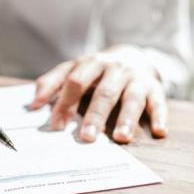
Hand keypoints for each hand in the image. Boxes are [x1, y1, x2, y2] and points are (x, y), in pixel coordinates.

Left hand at [30, 45, 167, 143]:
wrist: (135, 55)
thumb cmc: (99, 70)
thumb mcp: (75, 69)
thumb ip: (53, 82)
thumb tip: (33, 103)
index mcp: (93, 64)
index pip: (75, 82)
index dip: (65, 103)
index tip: (56, 125)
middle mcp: (116, 69)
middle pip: (104, 93)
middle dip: (95, 115)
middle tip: (87, 137)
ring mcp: (137, 79)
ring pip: (132, 99)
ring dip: (126, 119)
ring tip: (120, 137)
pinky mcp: (156, 90)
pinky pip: (159, 103)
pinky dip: (160, 117)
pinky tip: (159, 131)